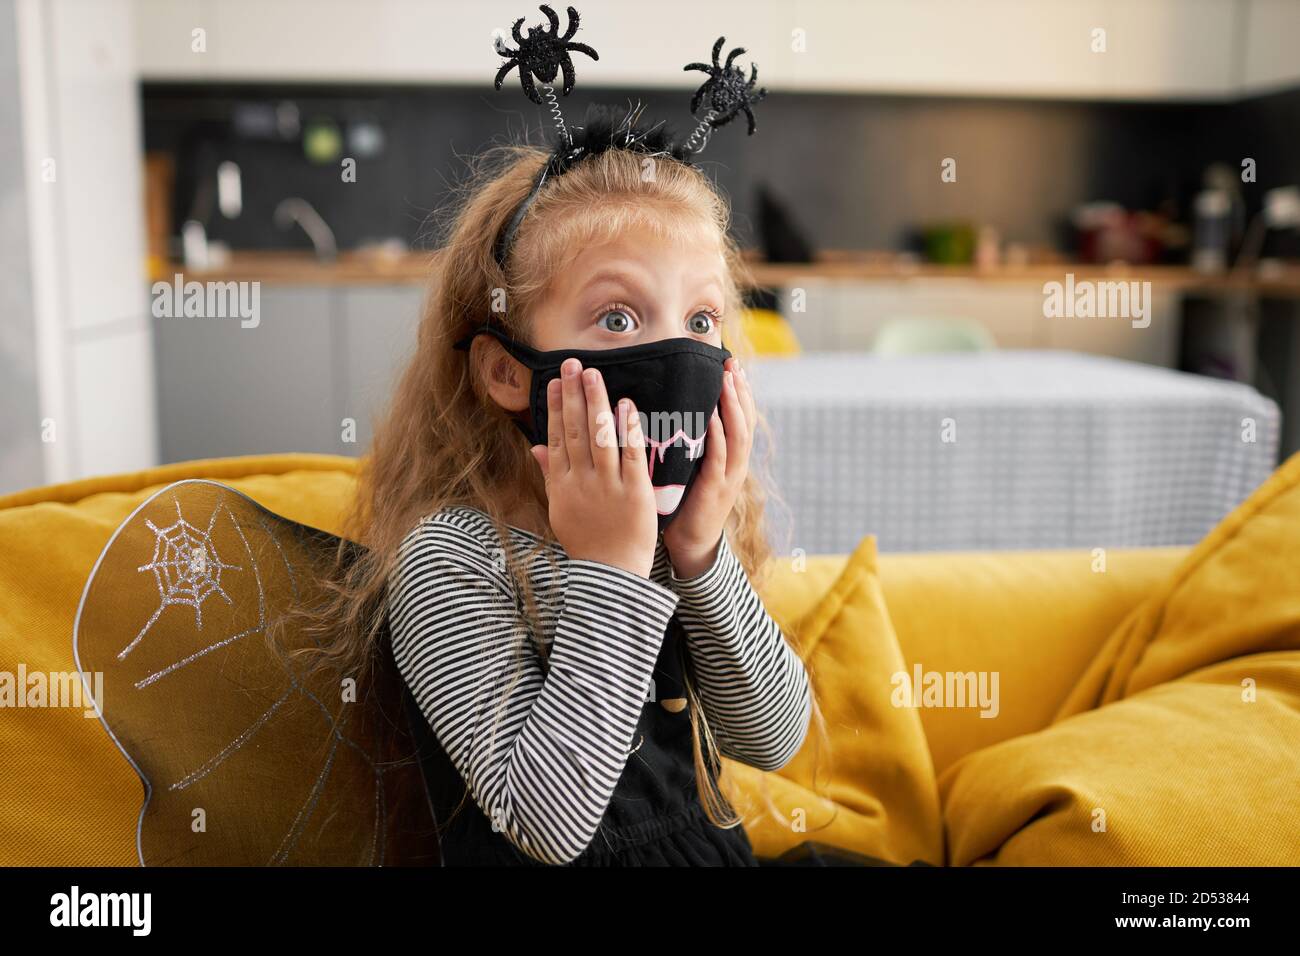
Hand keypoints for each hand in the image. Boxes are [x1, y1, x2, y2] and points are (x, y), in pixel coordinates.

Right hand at [530, 357, 658, 578]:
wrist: (610, 574)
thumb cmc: (587, 542)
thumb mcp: (561, 510)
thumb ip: (551, 476)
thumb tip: (536, 447)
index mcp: (563, 485)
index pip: (558, 438)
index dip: (557, 408)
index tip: (556, 382)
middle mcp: (582, 482)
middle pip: (575, 431)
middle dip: (573, 395)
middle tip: (573, 364)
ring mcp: (608, 486)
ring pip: (599, 437)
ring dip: (596, 402)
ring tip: (594, 374)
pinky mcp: (634, 492)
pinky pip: (630, 455)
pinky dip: (627, 430)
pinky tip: (625, 405)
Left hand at [662, 357, 755, 578]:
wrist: (690, 544)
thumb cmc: (685, 504)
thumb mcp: (692, 467)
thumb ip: (692, 442)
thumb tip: (677, 410)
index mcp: (730, 458)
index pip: (739, 418)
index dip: (739, 392)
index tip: (733, 365)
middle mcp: (735, 465)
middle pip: (743, 421)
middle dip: (740, 391)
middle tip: (733, 364)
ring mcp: (729, 478)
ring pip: (737, 436)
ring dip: (733, 407)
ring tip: (728, 381)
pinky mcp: (715, 491)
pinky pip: (720, 460)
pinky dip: (718, 437)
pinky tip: (713, 418)